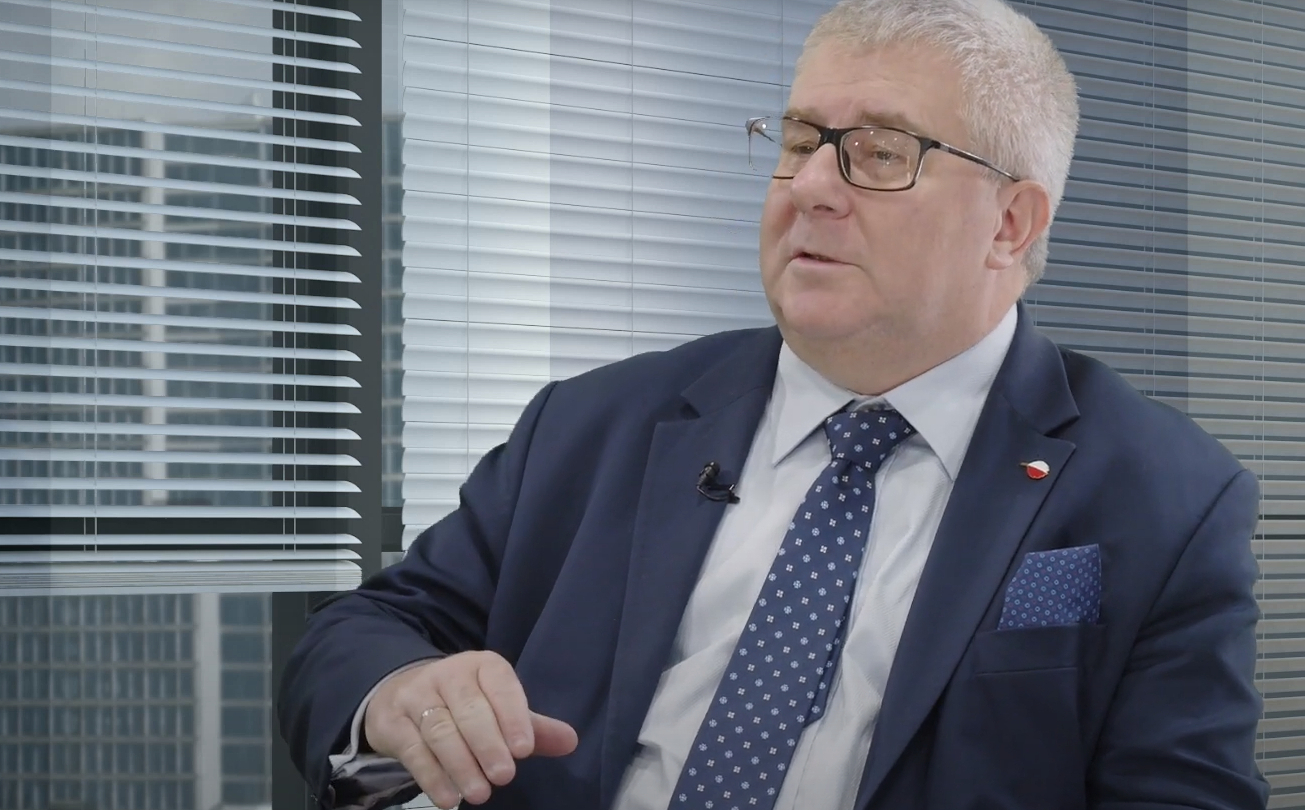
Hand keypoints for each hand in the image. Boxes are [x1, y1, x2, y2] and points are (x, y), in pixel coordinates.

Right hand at [362, 651, 577, 806]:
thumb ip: (532, 727)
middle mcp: (447, 674)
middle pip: (469, 709)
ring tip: (480, 794)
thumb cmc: (463, 704)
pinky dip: (432, 776)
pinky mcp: (392, 721)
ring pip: (440, 731)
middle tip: (504, 777)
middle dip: (488, 745)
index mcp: (481, 666)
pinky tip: (448, 798)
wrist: (400, 694)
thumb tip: (570, 741)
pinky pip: (414, 750)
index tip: (524, 750)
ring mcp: (416, 695)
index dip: (512, 715)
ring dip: (461, 764)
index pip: (500, 685)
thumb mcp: (498, 708)